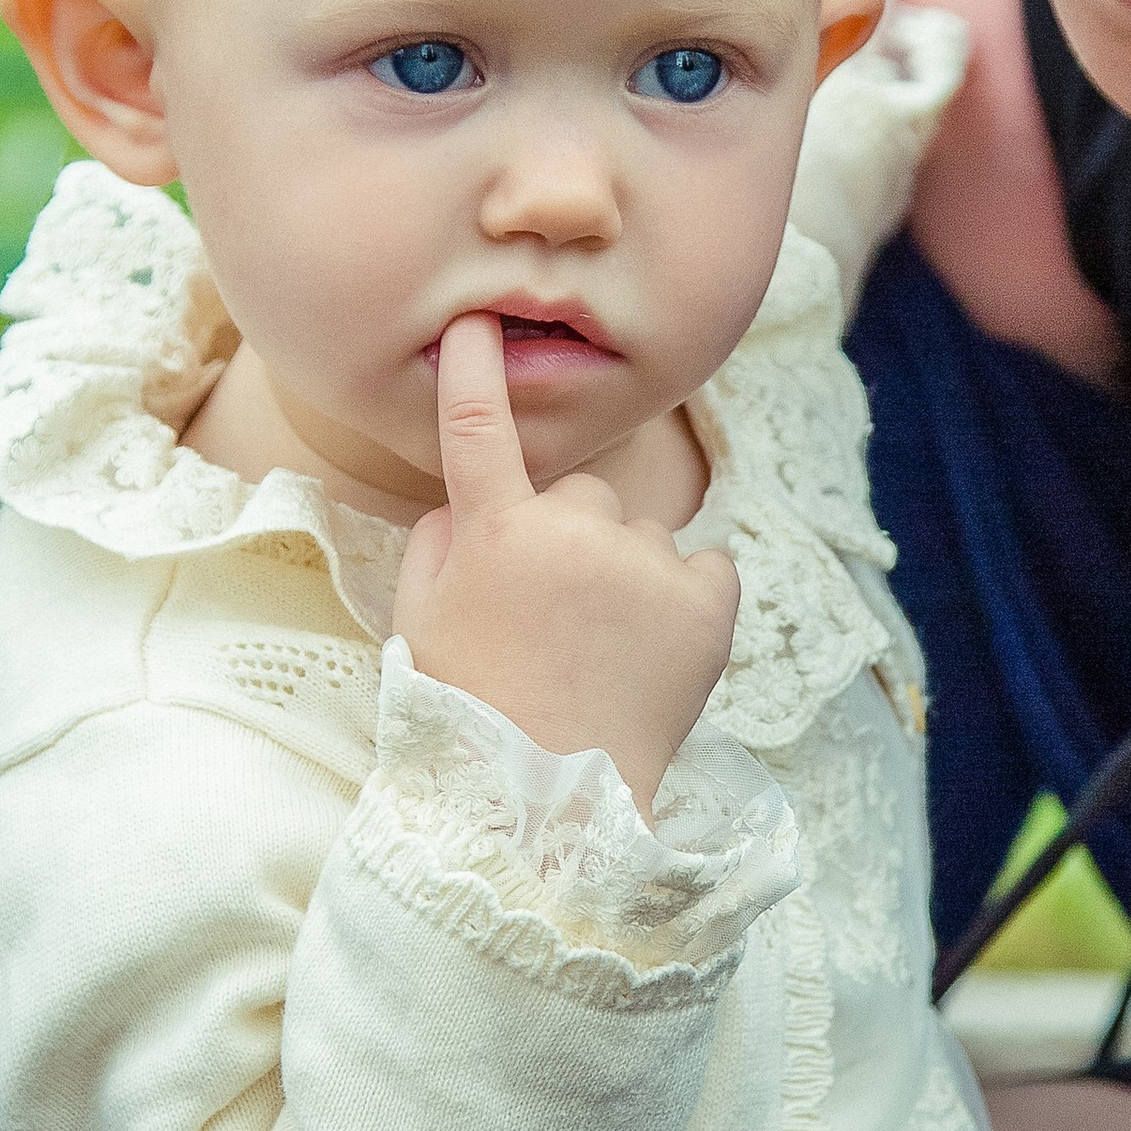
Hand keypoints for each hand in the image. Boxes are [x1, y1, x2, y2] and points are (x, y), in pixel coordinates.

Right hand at [393, 314, 738, 809]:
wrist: (550, 806)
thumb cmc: (473, 714)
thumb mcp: (421, 626)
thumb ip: (437, 546)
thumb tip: (466, 505)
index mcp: (493, 531)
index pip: (477, 429)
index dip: (474, 372)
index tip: (476, 324)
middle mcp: (572, 529)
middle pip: (581, 497)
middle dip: (572, 542)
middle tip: (555, 623)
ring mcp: (646, 560)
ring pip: (642, 537)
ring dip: (630, 578)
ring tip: (606, 656)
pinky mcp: (709, 598)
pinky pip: (708, 567)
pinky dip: (693, 599)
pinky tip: (659, 653)